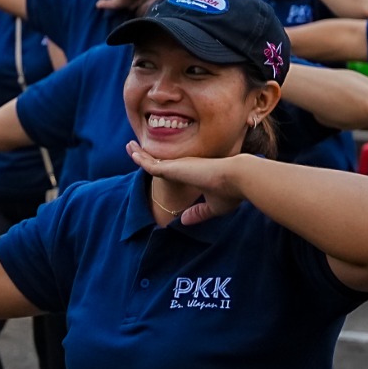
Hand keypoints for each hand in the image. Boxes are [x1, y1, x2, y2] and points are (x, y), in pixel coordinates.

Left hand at [124, 142, 247, 222]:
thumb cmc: (231, 192)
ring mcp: (179, 166)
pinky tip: (132, 153)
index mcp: (194, 174)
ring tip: (129, 146)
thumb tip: (184, 221)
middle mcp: (185, 167)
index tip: (156, 166)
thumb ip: (198, 213)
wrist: (238, 178)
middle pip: (161, 161)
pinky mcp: (173, 168)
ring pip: (153, 159)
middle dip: (148, 156)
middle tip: (136, 150)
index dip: (165, 168)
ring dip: (140, 154)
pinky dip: (140, 159)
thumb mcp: (213, 207)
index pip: (175, 171)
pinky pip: (149, 163)